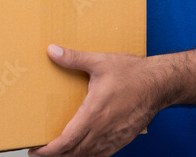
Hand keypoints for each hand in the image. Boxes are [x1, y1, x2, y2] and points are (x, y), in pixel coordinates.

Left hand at [27, 44, 167, 156]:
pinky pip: (102, 154)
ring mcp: (114, 137)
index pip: (66, 142)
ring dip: (71, 156)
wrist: (160, 83)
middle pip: (73, 153)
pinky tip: (83, 151)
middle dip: (55, 156)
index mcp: (94, 114)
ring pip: (87, 156)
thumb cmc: (132, 73)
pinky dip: (88, 155)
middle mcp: (102, 130)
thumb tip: (52, 50)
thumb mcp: (100, 62)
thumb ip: (74, 58)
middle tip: (40, 152)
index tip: (35, 150)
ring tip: (59, 152)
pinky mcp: (123, 139)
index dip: (48, 151)